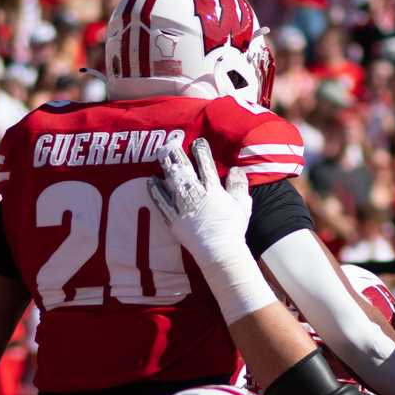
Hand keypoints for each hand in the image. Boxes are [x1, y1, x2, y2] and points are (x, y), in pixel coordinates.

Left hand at [147, 138, 255, 272]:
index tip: (198, 142)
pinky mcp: (172, 218)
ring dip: (164, 164)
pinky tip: (151, 181)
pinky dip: (154, 190)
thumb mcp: (243, 205)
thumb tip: (237, 169)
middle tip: (171, 142)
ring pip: (170, 179)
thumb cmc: (233, 229)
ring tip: (160, 154)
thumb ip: (239, 185)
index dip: (201, 150)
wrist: (219, 252)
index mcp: (213, 188)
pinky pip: (160, 201)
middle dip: (176, 151)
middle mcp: (195, 192)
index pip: (205, 163)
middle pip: (183, 166)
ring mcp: (181, 205)